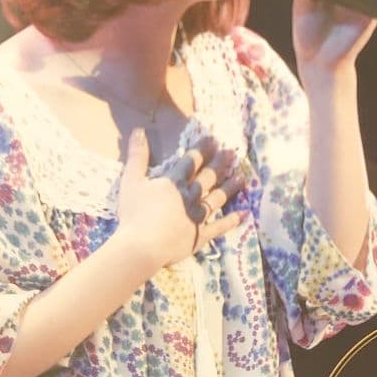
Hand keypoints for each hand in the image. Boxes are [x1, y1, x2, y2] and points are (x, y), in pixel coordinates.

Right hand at [118, 129, 243, 268]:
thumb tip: (139, 130)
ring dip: (230, 187)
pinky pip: (219, 227)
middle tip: (232, 153)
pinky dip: (232, 220)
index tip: (214, 140)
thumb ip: (137, 156)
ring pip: (217, 198)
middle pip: (208, 177)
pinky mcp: (200, 235)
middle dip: (220, 163)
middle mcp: (190, 196)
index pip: (191, 161)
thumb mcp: (131, 181)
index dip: (203, 150)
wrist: (142, 246)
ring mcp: (198, 216)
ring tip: (241, 178)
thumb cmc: (134, 214)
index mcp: (174, 183)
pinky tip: (245, 214)